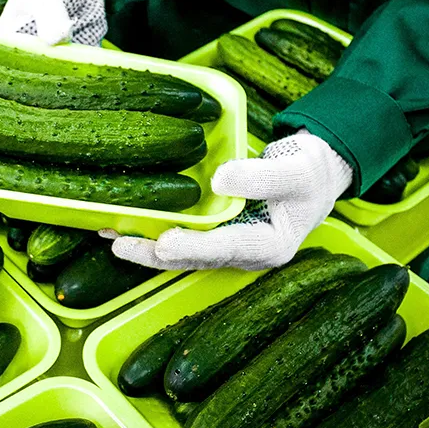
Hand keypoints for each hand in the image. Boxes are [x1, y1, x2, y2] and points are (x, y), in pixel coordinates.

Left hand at [101, 131, 353, 270]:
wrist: (317, 171)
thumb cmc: (311, 171)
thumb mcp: (294, 170)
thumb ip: (260, 177)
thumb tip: (220, 179)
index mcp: (269, 247)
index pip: (226, 248)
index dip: (193, 246)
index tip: (163, 243)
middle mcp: (246, 254)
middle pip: (196, 257)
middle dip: (155, 254)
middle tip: (120, 245)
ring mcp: (230, 245)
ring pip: (184, 250)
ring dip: (148, 245)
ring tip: (111, 236)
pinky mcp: (219, 233)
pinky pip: (184, 235)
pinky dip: (157, 230)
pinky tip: (128, 223)